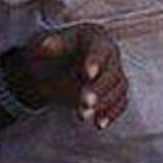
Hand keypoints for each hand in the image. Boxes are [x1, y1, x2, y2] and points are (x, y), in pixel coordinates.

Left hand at [6, 24, 127, 129]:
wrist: (53, 65)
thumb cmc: (51, 50)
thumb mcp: (43, 43)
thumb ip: (48, 44)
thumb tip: (45, 46)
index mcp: (95, 38)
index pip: (99, 49)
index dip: (95, 61)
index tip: (88, 74)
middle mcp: (110, 54)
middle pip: (111, 72)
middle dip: (99, 89)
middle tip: (85, 102)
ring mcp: (114, 73)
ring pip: (117, 89)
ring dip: (103, 104)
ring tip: (83, 115)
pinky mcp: (114, 91)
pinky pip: (120, 102)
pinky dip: (112, 113)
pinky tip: (99, 124)